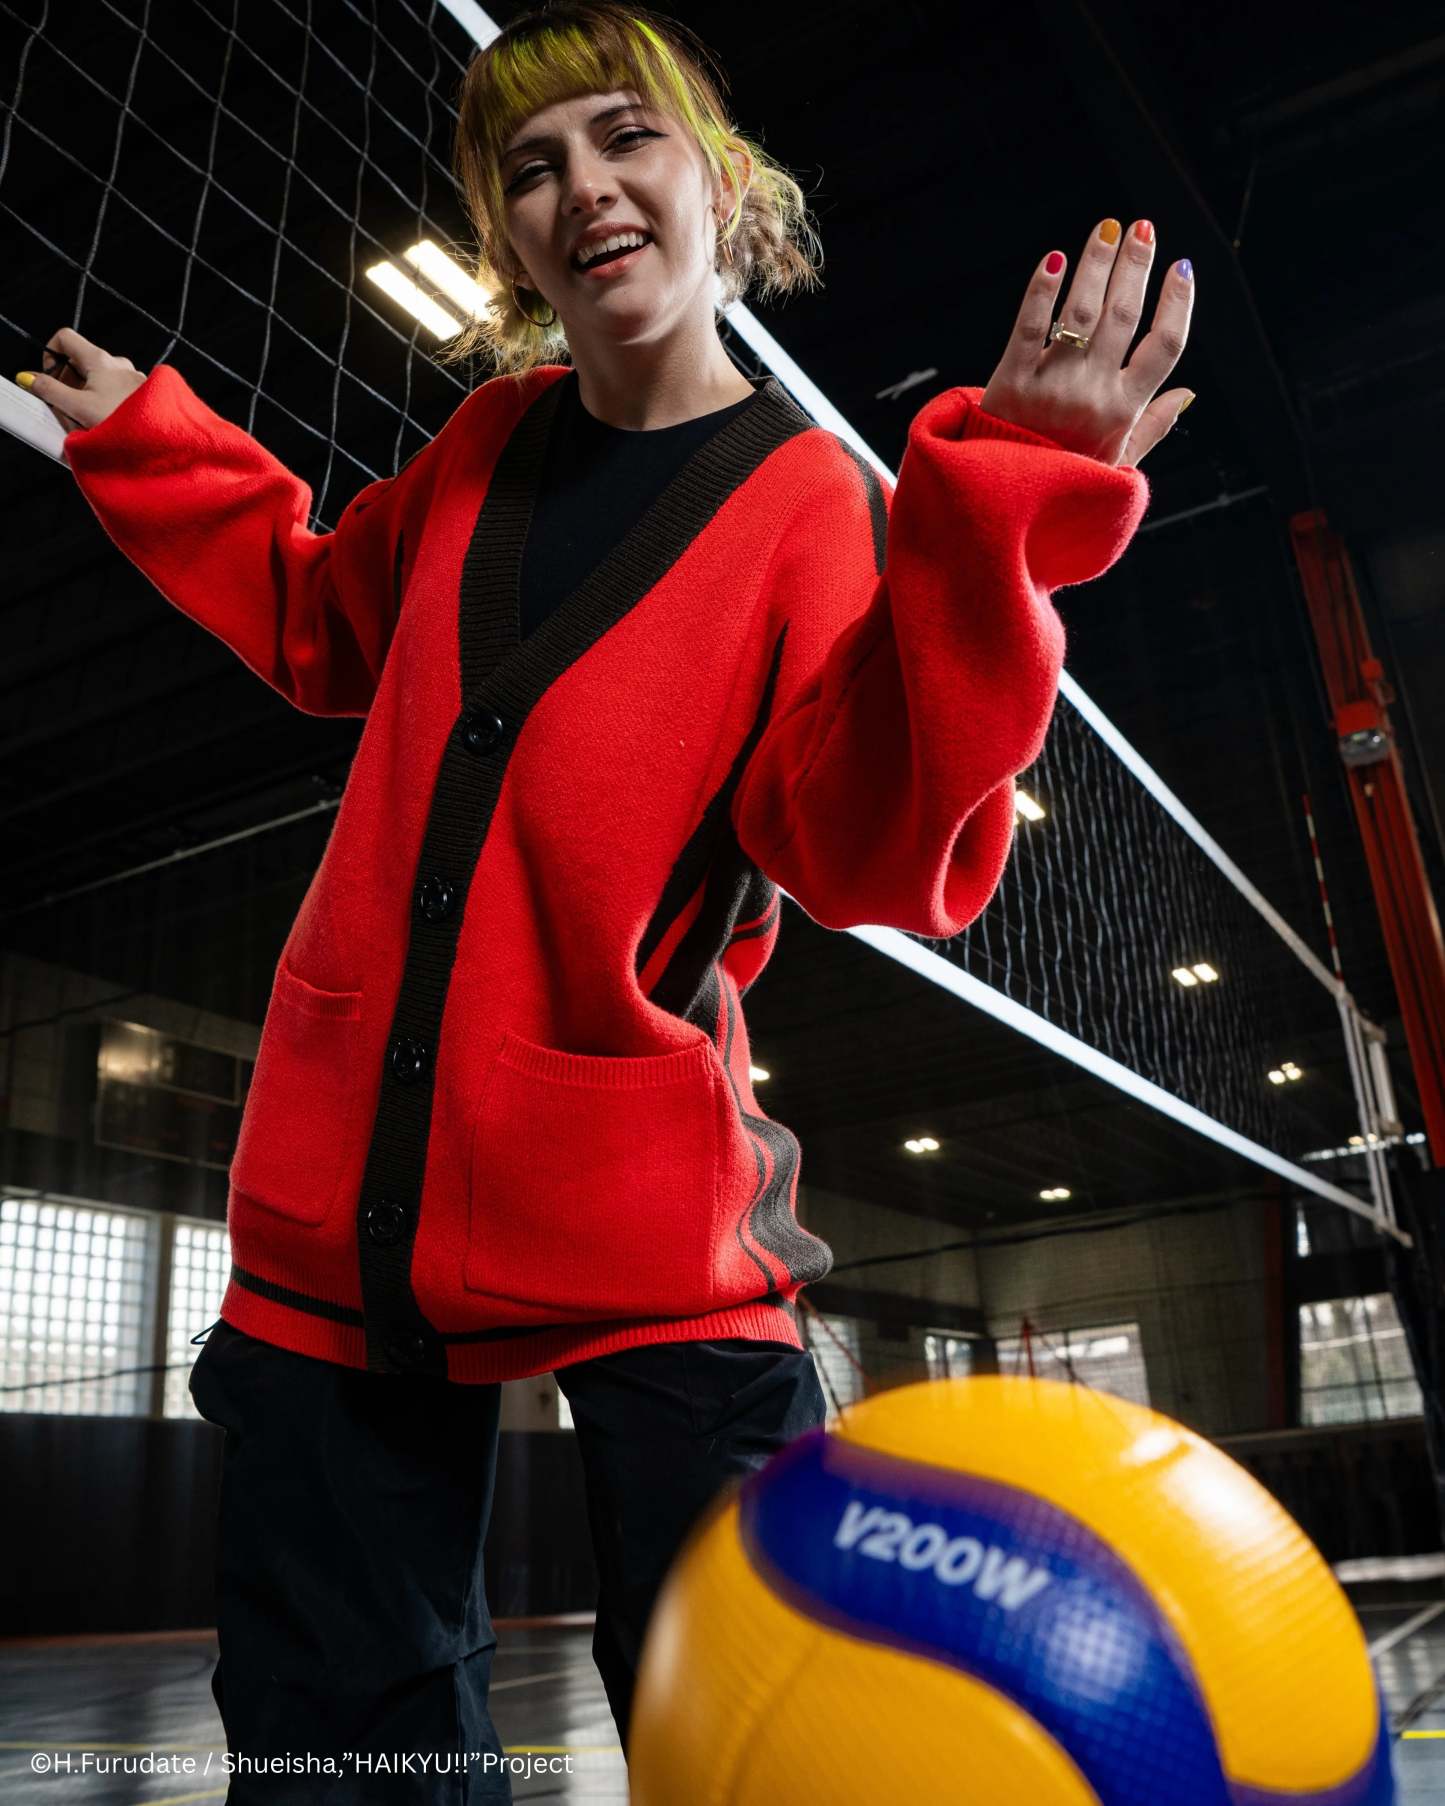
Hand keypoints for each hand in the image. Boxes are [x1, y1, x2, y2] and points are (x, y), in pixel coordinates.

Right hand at [17, 327, 147, 431]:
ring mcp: (134, 378)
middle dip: (69, 380)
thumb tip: (30, 379)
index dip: (50, 354)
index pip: (65, 337)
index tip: (50, 377)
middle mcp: (120, 364)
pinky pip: (117, 390)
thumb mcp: (78, 408)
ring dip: (88, 394)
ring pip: (100, 378)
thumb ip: (50, 391)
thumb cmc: (124, 425)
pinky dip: (106, 402)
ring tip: (90, 419)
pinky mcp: (144, 394)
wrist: (162, 444)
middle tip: (67, 405)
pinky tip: (109, 422)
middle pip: (82, 361)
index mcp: (101, 360)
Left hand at [978, 219, 1194, 467]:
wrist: (1005, 506)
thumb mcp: (1119, 463)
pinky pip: (1028, 327)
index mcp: (1125, 411)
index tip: (1181, 267)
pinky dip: (1042, 291)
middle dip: (1136, 266)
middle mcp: (1093, 394)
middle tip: (1143, 229)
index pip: (1165, 346)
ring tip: (1106, 230)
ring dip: (1097, 264)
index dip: (1177, 303)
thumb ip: (1154, 426)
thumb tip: (1189, 394)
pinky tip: (1056, 259)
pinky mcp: (1010, 382)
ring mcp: (1051, 386)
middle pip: (1123, 316)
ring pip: (1080, 312)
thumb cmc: (1066, 479)